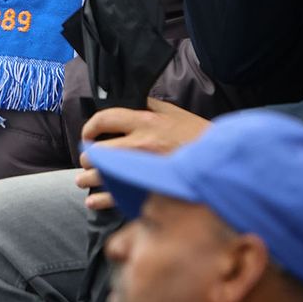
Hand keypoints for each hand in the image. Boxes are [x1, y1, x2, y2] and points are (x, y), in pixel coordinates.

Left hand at [75, 98, 211, 210]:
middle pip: (97, 152)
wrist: (218, 164)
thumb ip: (148, 105)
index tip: (88, 135)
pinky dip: (99, 200)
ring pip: (101, 176)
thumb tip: (126, 100)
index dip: (90, 127)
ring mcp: (141, 170)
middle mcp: (140, 145)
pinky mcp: (146, 190)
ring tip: (84, 180)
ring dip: (87, 179)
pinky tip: (94, 201)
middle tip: (87, 161)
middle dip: (87, 157)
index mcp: (145, 122)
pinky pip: (114, 197)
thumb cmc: (197, 136)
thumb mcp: (173, 112)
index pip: (104, 119)